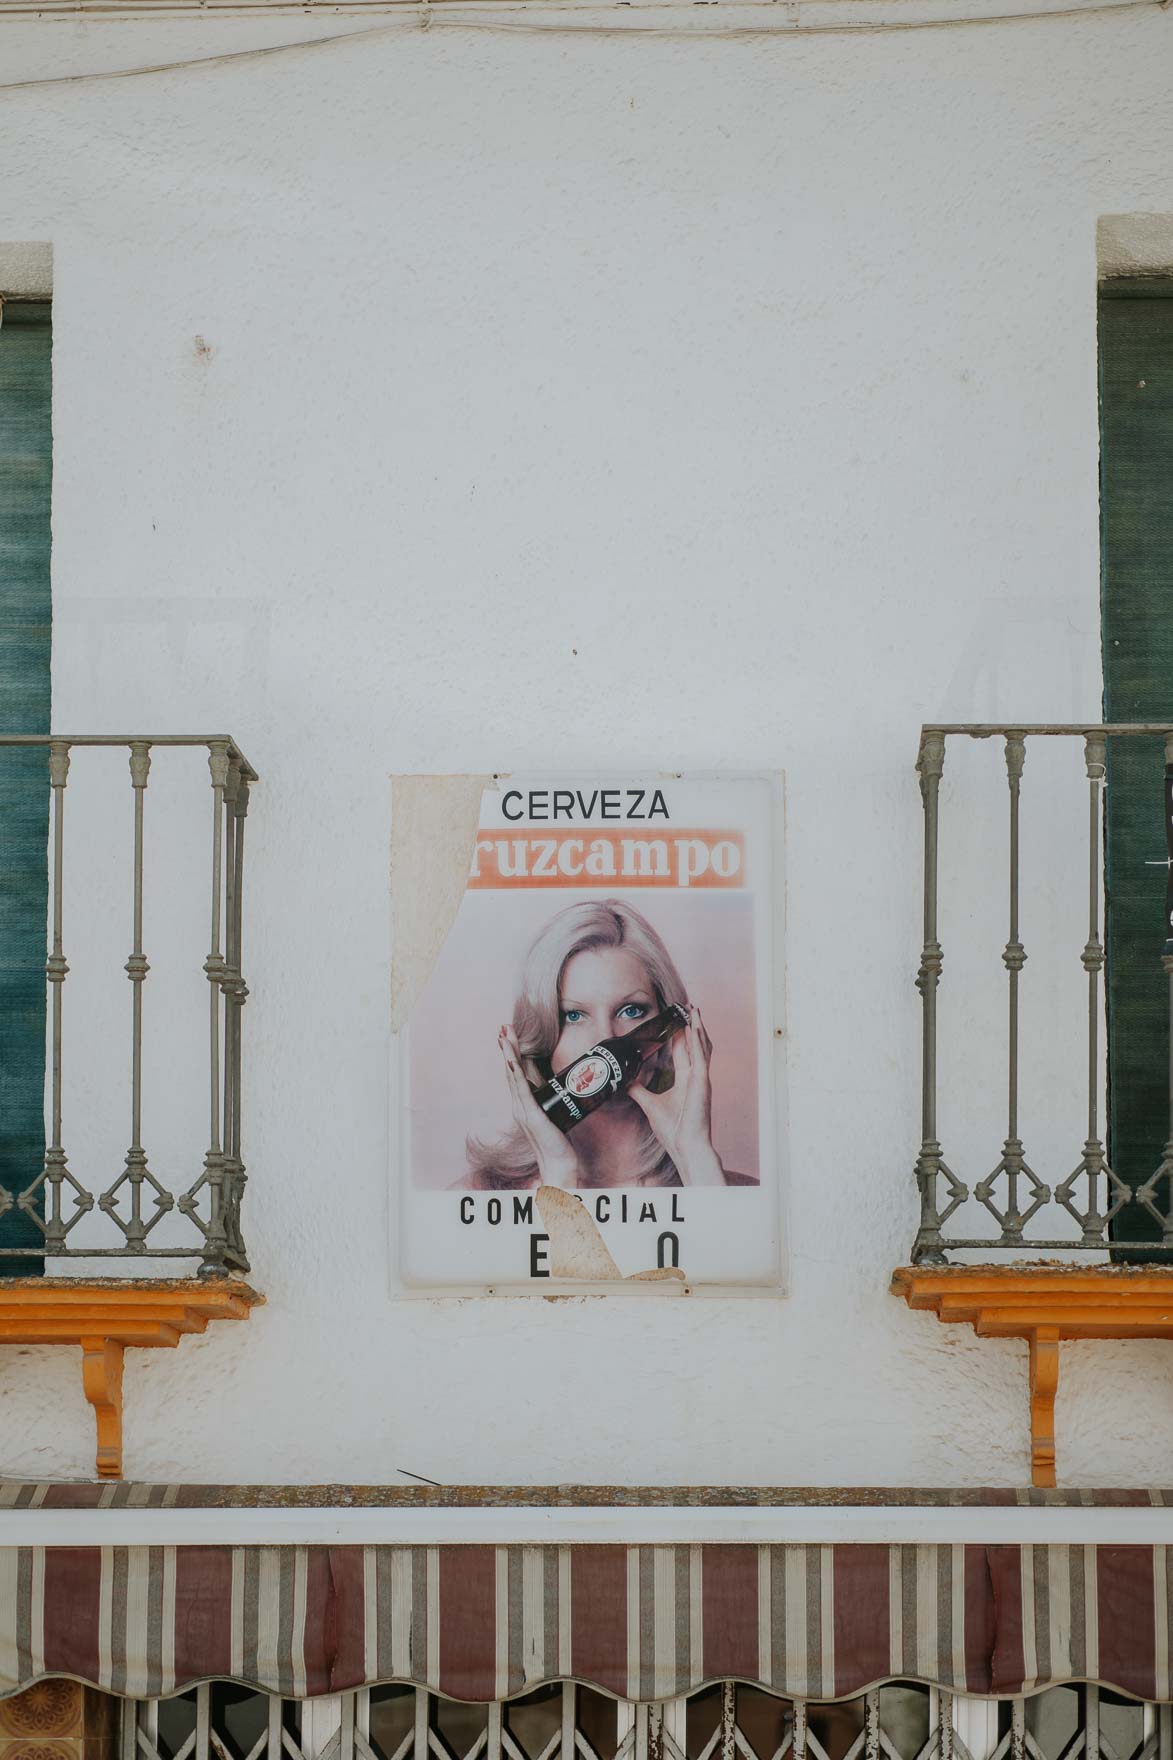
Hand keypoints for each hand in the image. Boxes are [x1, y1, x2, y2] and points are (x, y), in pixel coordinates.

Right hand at [499, 1025, 581, 1188]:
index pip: (516, 1075)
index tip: (510, 1037)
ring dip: (509, 1054)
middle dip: (507, 1048)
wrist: (558, 1165)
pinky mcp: (531, 1115)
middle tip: (503, 1028)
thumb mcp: (554, 1117)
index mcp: (524, 1106)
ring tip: (505, 1035)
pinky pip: (521, 1090)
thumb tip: (569, 1088)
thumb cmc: (558, 1144)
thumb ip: (554, 1104)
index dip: (512, 1055)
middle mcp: (519, 1106)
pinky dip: (515, 1073)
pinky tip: (511, 1060)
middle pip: (511, 1071)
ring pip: (513, 1076)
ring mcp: (523, 1111)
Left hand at [627, 1005, 726, 1185]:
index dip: (679, 1034)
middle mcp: (695, 1076)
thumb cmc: (673, 1130)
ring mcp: (700, 1078)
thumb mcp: (649, 1105)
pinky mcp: (702, 1082)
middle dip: (690, 1024)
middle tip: (685, 1006)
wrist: (685, 1147)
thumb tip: (625, 1080)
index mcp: (685, 1080)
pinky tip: (694, 1026)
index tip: (674, 1019)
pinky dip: (698, 1040)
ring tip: (693, 1009)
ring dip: (697, 1026)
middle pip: (693, 1043)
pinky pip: (701, 1056)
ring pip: (701, 1045)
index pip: (683, 1051)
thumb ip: (638, 1090)